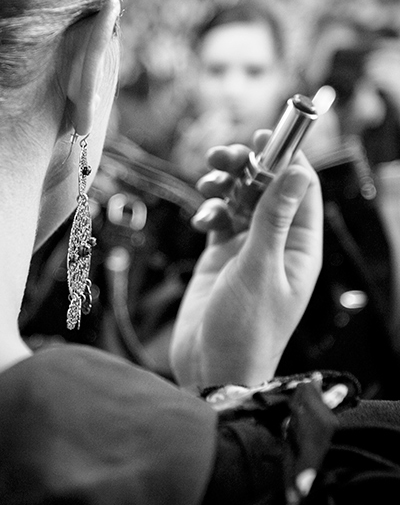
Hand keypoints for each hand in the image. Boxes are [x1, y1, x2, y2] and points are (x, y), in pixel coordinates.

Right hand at [169, 132, 322, 389]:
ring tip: (208, 179)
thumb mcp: (260, 268)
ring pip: (240, 200)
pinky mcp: (221, 258)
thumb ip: (274, 218)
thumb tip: (297, 172)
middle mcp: (277, 245)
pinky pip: (219, 220)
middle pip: (267, 189)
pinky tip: (202, 221)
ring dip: (225, 185)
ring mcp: (248, 250)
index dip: (286, 158)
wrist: (210, 370)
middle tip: (223, 155)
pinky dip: (210, 212)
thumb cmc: (245, 330)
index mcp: (300, 248)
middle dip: (246, 167)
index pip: (301, 190)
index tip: (266, 134)